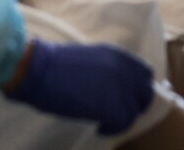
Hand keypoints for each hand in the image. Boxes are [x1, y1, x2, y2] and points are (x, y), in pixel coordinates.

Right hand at [6, 40, 153, 135]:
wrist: (39, 70)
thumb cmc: (54, 64)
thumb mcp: (89, 57)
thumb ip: (107, 69)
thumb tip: (115, 87)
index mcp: (117, 54)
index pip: (145, 73)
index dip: (139, 87)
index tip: (129, 97)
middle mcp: (124, 69)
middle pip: (145, 94)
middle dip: (135, 105)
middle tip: (119, 113)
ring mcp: (120, 88)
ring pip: (133, 112)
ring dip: (120, 119)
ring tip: (104, 122)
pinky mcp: (112, 107)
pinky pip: (122, 124)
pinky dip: (112, 129)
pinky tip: (99, 127)